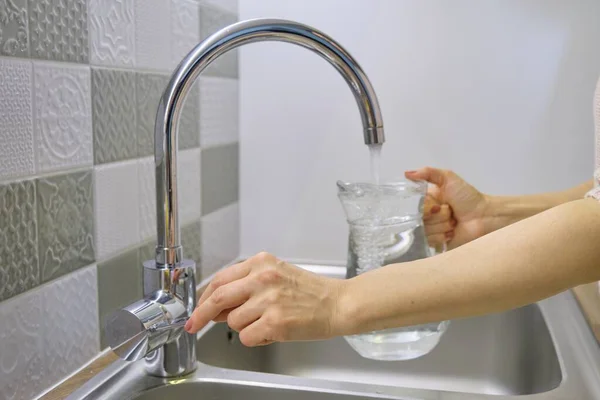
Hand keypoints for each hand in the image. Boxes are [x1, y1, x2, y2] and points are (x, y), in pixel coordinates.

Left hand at [185, 252, 345, 345]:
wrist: (337, 304)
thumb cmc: (309, 292)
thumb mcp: (276, 276)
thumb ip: (246, 285)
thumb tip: (217, 306)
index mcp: (262, 262)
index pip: (221, 279)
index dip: (204, 297)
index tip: (197, 309)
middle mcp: (263, 278)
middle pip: (218, 297)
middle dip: (201, 314)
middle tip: (194, 325)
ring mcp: (268, 300)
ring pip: (232, 321)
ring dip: (243, 327)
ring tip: (265, 322)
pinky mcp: (275, 322)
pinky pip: (246, 337)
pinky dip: (255, 339)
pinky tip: (272, 331)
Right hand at [405, 167, 488, 248]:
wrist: (484, 216)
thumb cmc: (467, 197)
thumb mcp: (448, 178)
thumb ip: (428, 173)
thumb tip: (406, 173)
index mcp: (425, 200)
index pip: (414, 206)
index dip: (426, 207)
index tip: (437, 206)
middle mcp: (425, 215)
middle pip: (419, 219)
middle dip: (438, 216)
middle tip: (450, 212)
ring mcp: (429, 230)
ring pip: (425, 231)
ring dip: (442, 226)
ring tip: (453, 223)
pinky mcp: (435, 243)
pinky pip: (429, 241)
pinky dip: (442, 236)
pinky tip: (451, 233)